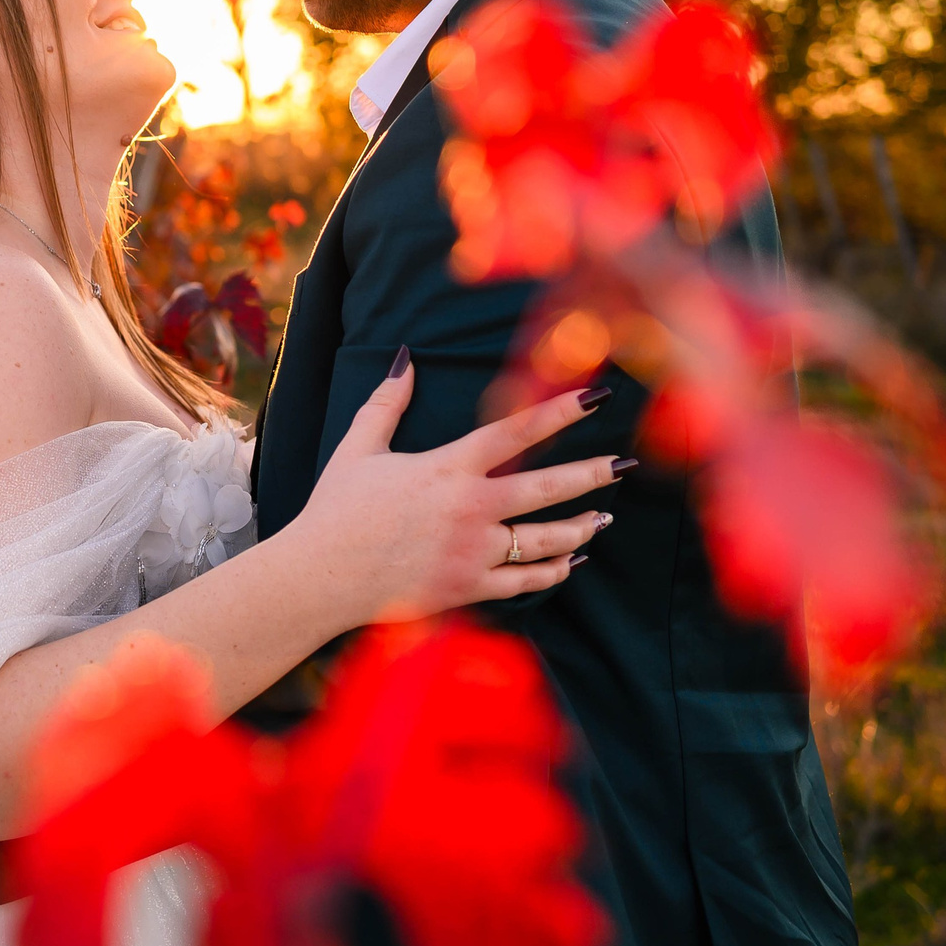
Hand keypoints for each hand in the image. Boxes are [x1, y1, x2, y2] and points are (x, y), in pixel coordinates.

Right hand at [297, 348, 623, 626]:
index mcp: (446, 468)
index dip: (556, 412)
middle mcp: (469, 508)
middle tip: (623, 466)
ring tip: (604, 517)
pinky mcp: (469, 588)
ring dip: (581, 527)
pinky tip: (573, 562)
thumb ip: (387, 402)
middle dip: (591, 474)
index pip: (513, 431)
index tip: (594, 400)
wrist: (322, 576)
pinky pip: (526, 581)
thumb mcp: (359, 447)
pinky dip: (555, 572)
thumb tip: (406, 357)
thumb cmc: (336, 509)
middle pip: (546, 487)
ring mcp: (473, 551)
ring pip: (546, 539)